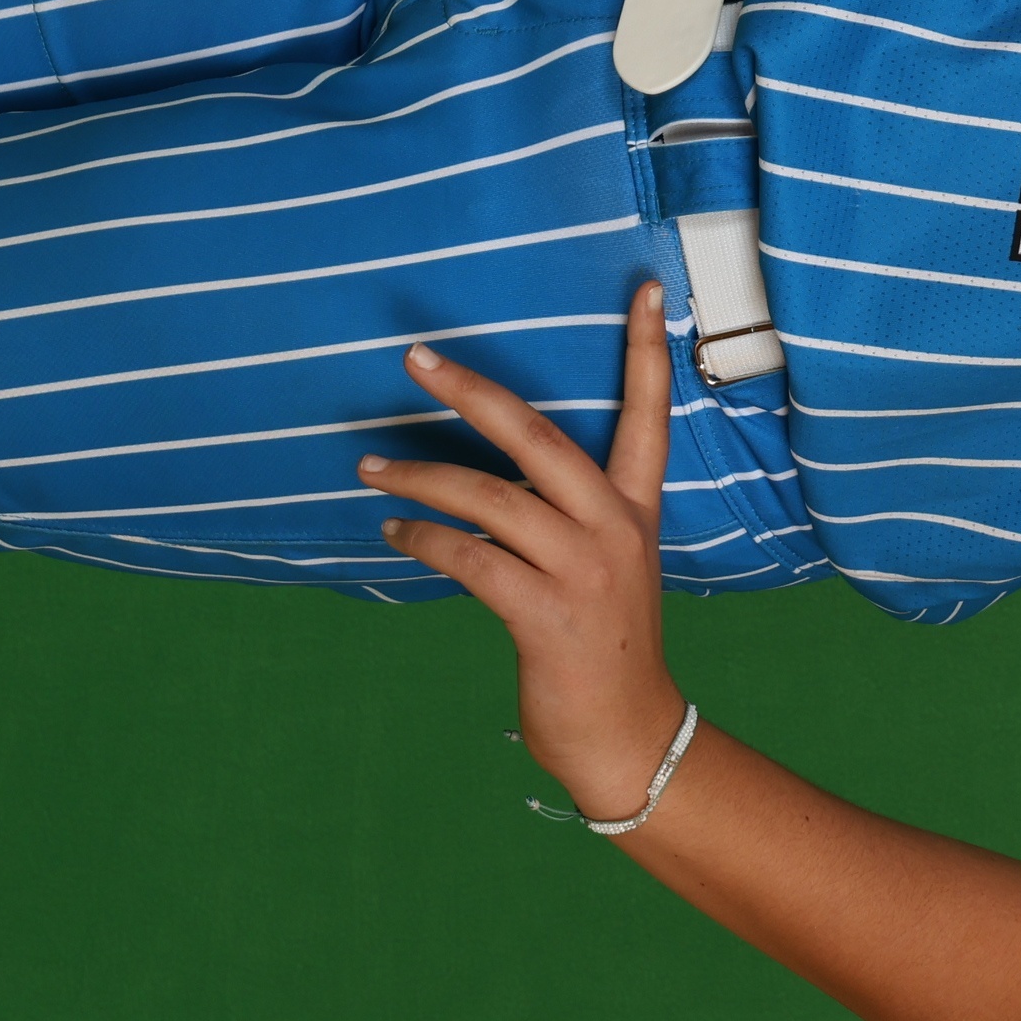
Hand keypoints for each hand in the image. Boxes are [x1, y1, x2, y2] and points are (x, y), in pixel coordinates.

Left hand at [363, 284, 687, 819]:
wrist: (625, 732)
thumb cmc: (603, 642)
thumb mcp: (606, 565)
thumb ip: (566, 515)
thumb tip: (485, 478)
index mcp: (635, 508)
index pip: (650, 413)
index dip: (647, 350)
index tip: (645, 288)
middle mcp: (614, 527)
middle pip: (538, 436)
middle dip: (473, 391)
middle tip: (417, 358)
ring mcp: (584, 570)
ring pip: (489, 497)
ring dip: (419, 480)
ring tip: (370, 470)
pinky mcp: (546, 615)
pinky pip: (470, 558)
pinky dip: (424, 540)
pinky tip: (395, 535)